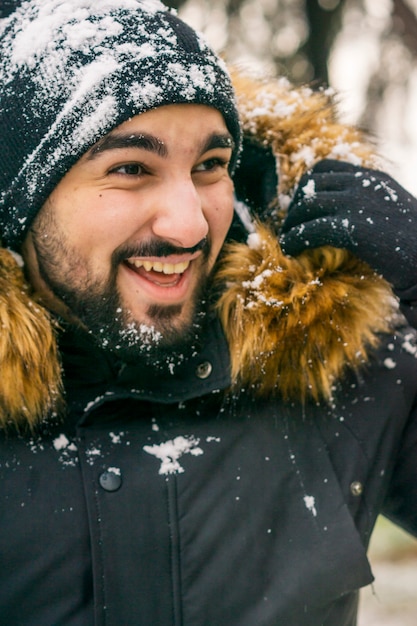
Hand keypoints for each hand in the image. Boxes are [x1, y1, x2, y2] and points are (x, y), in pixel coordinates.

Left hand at [280, 159, 416, 292]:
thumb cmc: (415, 247)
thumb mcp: (393, 214)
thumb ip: (370, 207)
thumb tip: (342, 220)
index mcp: (373, 178)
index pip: (325, 168)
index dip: (306, 187)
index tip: (300, 209)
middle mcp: (363, 184)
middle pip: (309, 184)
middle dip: (294, 206)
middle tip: (290, 228)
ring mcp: (357, 203)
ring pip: (305, 206)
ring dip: (290, 225)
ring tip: (287, 243)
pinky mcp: (352, 228)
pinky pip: (308, 230)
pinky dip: (293, 240)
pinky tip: (290, 252)